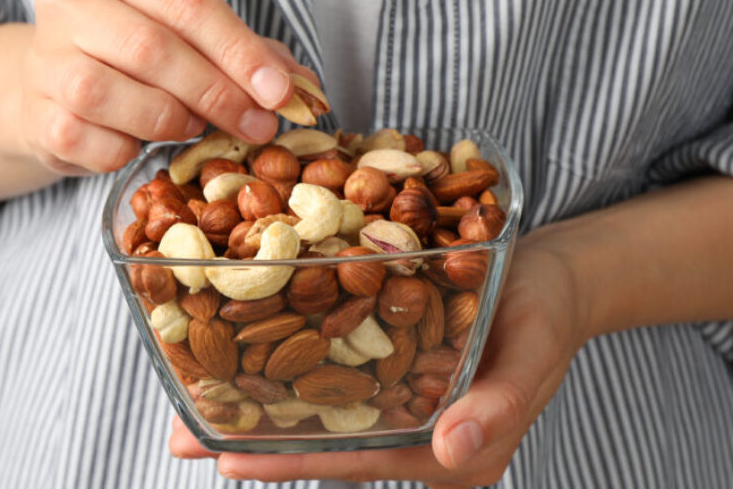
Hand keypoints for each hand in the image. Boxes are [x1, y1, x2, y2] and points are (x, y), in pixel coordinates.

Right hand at [13, 0, 317, 174]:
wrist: (50, 90)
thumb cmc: (128, 59)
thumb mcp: (188, 41)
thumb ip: (243, 54)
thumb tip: (304, 87)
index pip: (187, 3)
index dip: (239, 51)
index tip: (280, 91)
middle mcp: (70, 7)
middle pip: (153, 49)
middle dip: (217, 93)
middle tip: (257, 124)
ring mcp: (47, 62)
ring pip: (115, 95)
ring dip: (169, 120)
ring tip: (191, 126)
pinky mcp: (38, 117)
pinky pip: (96, 143)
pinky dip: (130, 151)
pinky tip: (138, 141)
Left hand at [168, 234, 591, 486]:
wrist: (553, 272)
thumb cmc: (547, 308)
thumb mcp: (534, 349)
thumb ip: (500, 405)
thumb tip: (454, 451)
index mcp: (451, 449)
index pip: (357, 461)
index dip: (293, 460)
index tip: (231, 458)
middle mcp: (417, 436)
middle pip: (324, 444)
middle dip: (253, 442)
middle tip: (182, 440)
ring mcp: (401, 405)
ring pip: (318, 414)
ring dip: (256, 408)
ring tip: (187, 406)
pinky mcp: (390, 370)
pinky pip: (331, 378)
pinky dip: (284, 370)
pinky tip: (239, 354)